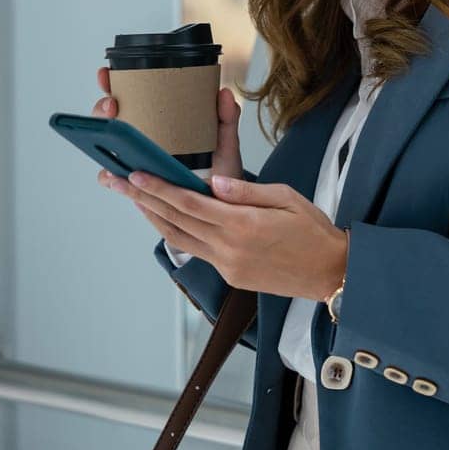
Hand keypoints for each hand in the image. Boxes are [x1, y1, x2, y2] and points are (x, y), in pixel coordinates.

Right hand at [92, 63, 245, 185]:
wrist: (220, 203)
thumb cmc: (220, 169)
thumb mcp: (225, 141)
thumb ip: (226, 118)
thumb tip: (224, 94)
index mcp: (162, 121)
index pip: (133, 97)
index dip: (114, 84)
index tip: (106, 75)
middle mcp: (145, 138)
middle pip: (112, 117)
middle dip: (103, 107)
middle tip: (112, 106)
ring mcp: (137, 159)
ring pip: (107, 146)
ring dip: (101, 138)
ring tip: (108, 135)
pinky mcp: (135, 184)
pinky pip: (113, 178)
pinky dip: (108, 175)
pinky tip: (112, 172)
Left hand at [107, 169, 347, 301]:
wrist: (329, 272)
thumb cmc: (314, 231)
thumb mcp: (287, 199)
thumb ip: (247, 192)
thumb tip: (213, 183)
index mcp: (243, 225)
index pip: (190, 203)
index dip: (159, 188)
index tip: (136, 175)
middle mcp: (228, 248)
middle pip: (175, 221)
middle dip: (143, 200)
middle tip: (118, 182)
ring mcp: (226, 264)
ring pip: (179, 239)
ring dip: (153, 218)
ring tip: (134, 200)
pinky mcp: (230, 274)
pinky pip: (195, 250)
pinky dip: (176, 232)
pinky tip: (169, 220)